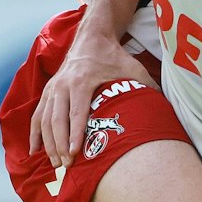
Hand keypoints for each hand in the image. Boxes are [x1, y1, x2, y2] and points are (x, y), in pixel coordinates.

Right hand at [30, 35, 144, 168]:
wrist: (91, 37)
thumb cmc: (113, 56)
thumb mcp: (132, 68)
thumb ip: (146, 86)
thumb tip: (166, 107)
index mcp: (82, 81)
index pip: (76, 112)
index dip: (75, 134)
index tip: (74, 153)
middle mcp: (63, 84)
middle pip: (57, 119)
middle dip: (60, 144)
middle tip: (67, 165)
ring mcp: (53, 88)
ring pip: (44, 120)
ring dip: (48, 143)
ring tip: (56, 164)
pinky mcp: (48, 91)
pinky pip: (37, 115)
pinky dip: (35, 134)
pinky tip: (35, 152)